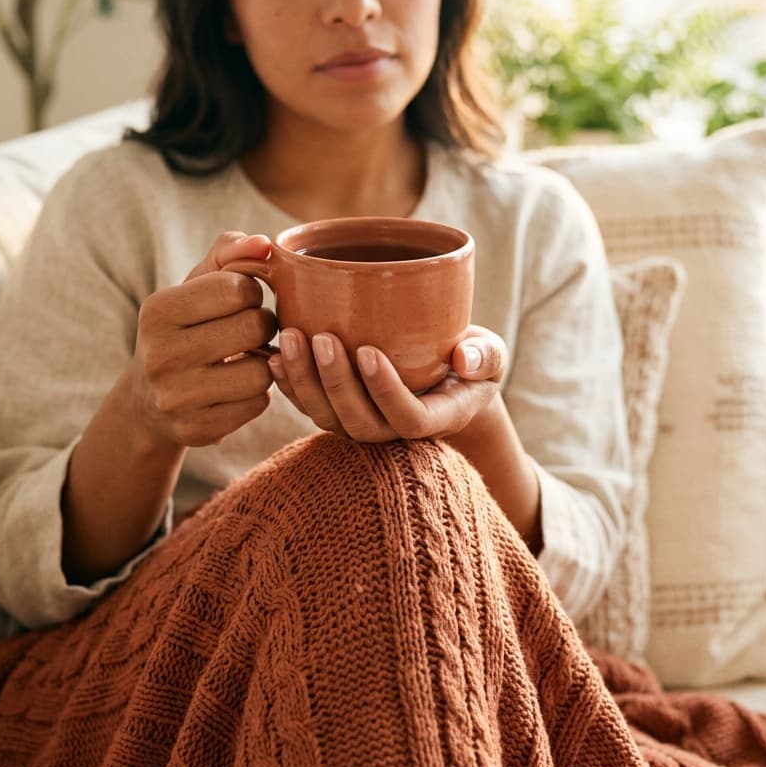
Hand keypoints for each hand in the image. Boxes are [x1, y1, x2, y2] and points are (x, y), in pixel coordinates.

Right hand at [124, 232, 277, 449]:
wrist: (148, 400)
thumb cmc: (184, 328)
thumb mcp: (195, 285)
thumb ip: (230, 252)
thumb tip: (264, 244)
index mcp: (157, 311)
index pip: (238, 288)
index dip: (251, 292)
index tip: (239, 302)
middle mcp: (159, 355)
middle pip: (255, 328)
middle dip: (262, 326)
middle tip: (249, 332)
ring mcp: (176, 398)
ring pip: (262, 371)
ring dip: (263, 362)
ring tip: (246, 358)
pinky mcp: (196, 430)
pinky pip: (258, 404)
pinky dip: (257, 393)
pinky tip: (237, 387)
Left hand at [268, 325, 506, 442]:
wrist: (444, 376)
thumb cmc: (469, 363)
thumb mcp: (492, 357)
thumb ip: (485, 357)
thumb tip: (465, 358)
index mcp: (435, 418)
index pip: (407, 419)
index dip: (385, 391)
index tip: (369, 350)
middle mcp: (392, 429)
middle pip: (358, 422)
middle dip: (335, 382)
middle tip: (321, 337)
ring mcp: (361, 422)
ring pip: (326, 417)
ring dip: (303, 381)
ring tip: (290, 337)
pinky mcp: (337, 410)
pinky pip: (308, 406)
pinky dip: (288, 384)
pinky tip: (273, 354)